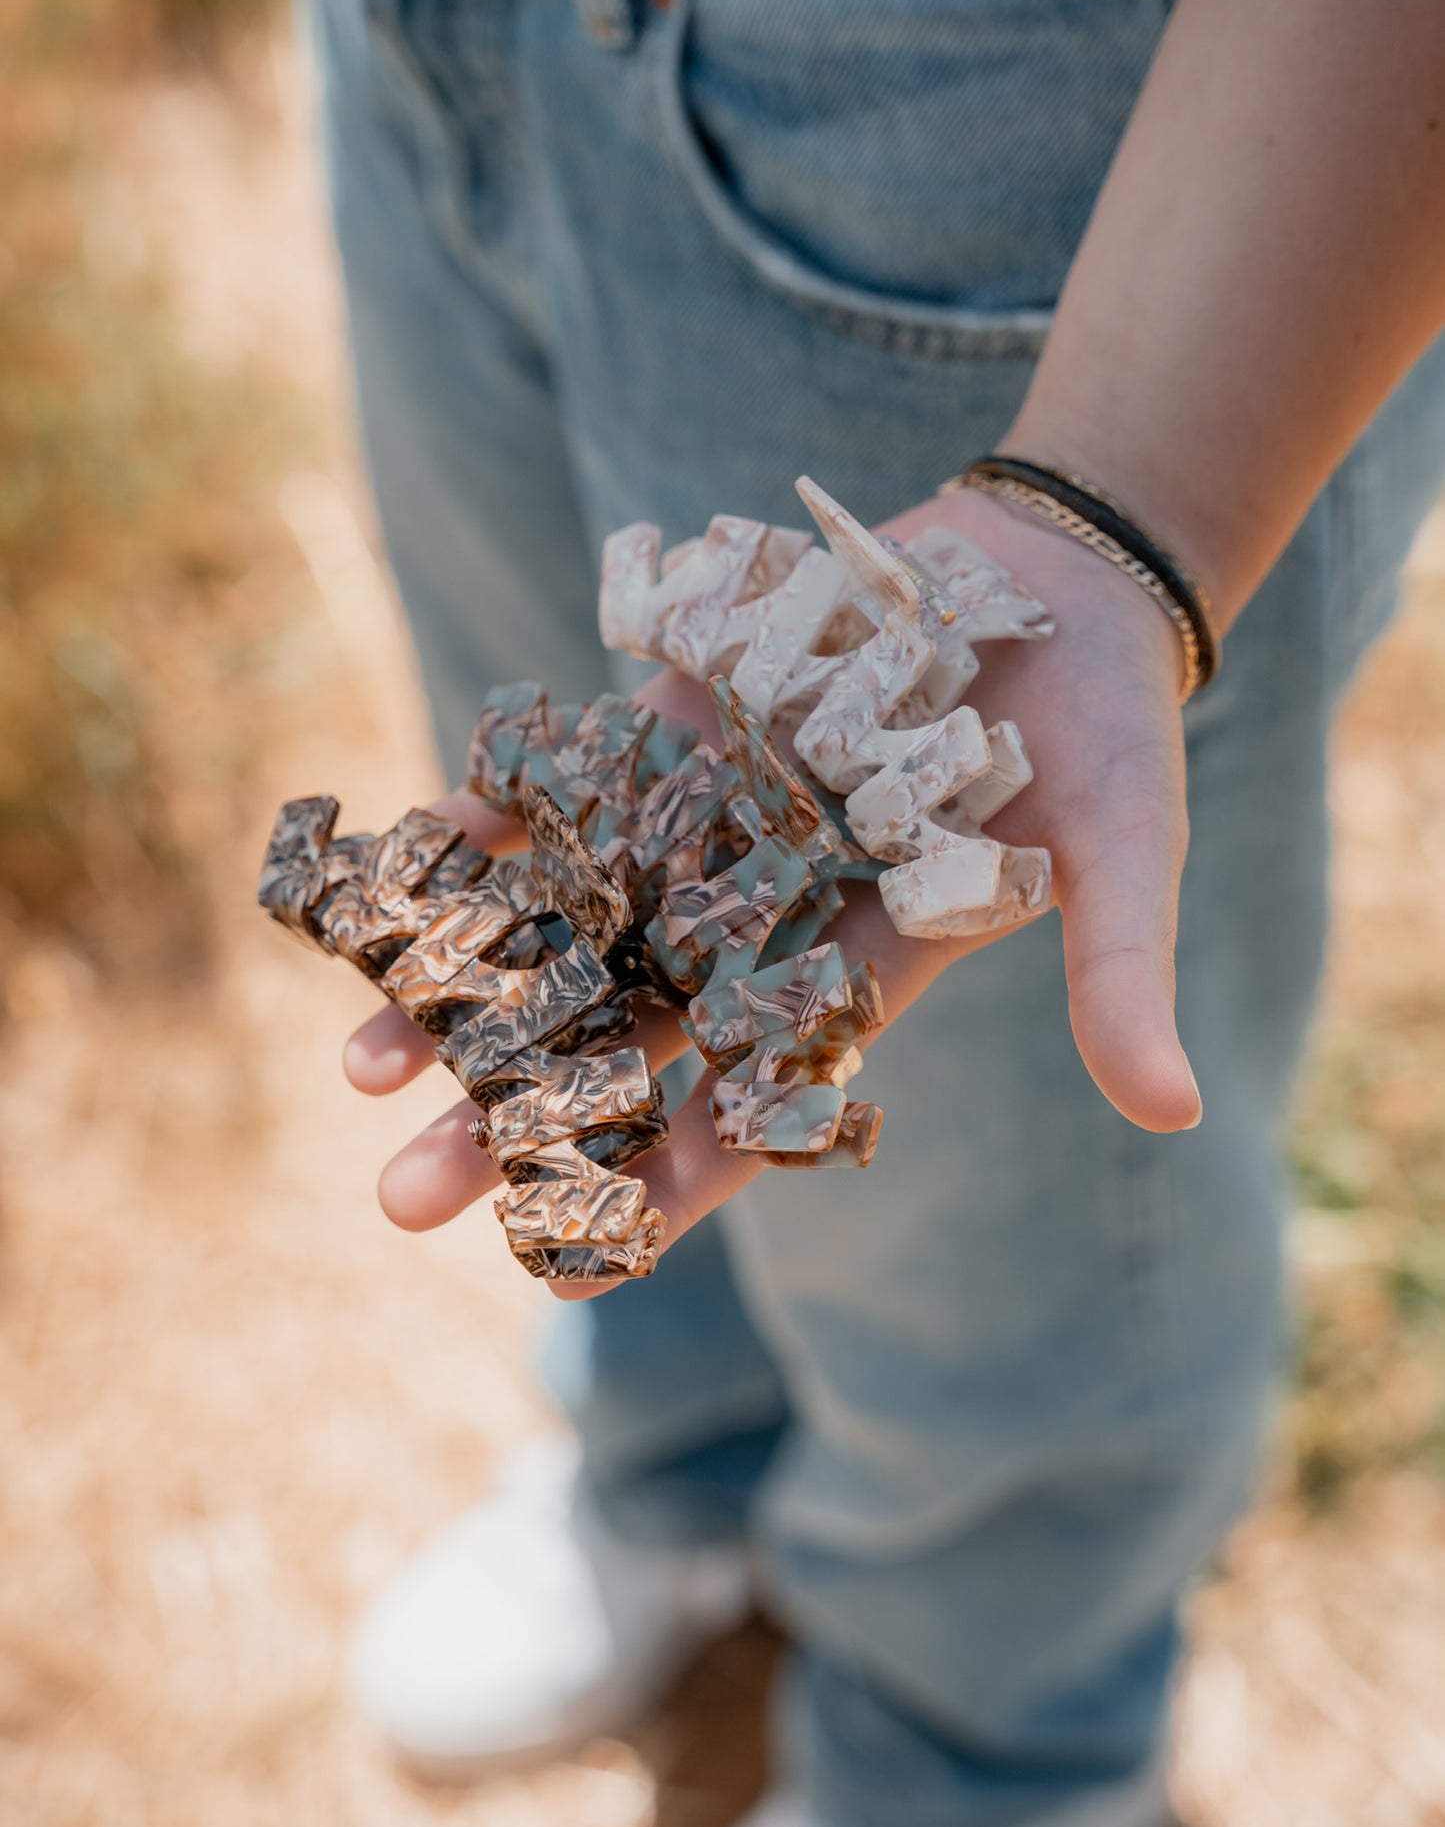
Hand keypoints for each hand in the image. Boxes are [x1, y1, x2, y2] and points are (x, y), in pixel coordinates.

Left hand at [344, 485, 1200, 1296]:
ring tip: (361, 1068)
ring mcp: (706, 825)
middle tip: (407, 1197)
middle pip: (627, 1032)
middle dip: (521, 1111)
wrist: (1050, 578)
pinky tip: (401, 870)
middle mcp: (764, 916)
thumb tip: (1171, 1115)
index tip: (577, 1248)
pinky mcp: (672, 727)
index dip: (672, 1174)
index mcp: (858, 972)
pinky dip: (490, 822)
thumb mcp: (1124, 852)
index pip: (757, 1098)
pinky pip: (566, 786)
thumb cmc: (1104, 730)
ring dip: (468, 988)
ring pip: (571, 924)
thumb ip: (1119, 974)